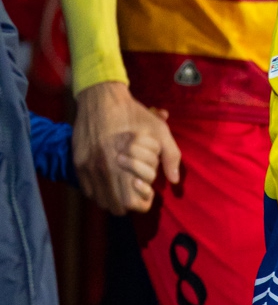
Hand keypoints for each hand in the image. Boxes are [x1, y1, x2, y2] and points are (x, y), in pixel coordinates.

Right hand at [73, 81, 180, 214]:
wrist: (101, 97)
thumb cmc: (133, 114)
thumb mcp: (159, 130)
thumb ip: (170, 156)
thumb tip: (173, 180)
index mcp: (123, 164)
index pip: (130, 203)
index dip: (142, 201)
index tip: (146, 189)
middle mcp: (102, 170)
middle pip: (115, 207)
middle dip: (129, 202)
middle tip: (135, 188)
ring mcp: (87, 168)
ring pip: (100, 201)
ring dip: (113, 198)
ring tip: (122, 184)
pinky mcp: (77, 163)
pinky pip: (88, 190)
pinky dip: (99, 190)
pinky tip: (109, 178)